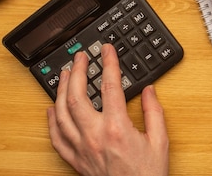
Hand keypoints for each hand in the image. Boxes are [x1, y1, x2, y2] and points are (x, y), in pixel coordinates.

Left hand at [47, 44, 168, 175]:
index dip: (108, 63)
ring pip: (62, 114)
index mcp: (117, 128)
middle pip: (77, 97)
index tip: (107, 50)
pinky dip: (51, 121)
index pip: (110, 87)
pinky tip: (51, 109)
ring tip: (65, 74)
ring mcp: (82, 149)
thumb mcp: (160, 141)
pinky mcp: (76, 160)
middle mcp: (95, 136)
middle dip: (77, 72)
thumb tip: (148, 91)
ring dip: (61, 91)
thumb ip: (154, 112)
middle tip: (80, 57)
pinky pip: (56, 138)